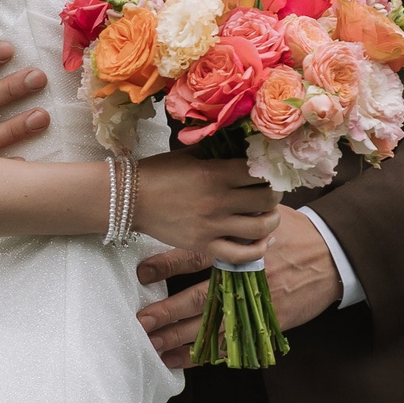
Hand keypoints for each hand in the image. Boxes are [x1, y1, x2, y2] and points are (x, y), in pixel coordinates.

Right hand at [129, 155, 275, 264]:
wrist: (129, 198)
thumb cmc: (159, 172)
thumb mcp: (191, 153)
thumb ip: (219, 151)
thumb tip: (246, 147)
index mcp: (215, 173)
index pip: (260, 172)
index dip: (270, 171)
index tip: (268, 171)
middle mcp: (218, 200)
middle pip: (266, 198)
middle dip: (274, 193)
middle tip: (270, 191)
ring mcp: (212, 226)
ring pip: (261, 227)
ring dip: (272, 219)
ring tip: (267, 213)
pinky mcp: (204, 245)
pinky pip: (240, 255)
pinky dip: (258, 250)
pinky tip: (263, 241)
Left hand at [135, 208, 341, 365]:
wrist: (333, 255)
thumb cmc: (296, 231)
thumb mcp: (263, 213)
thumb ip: (232, 214)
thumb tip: (198, 196)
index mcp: (239, 249)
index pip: (196, 256)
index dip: (167, 265)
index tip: (142, 273)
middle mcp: (244, 278)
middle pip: (199, 298)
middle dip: (168, 311)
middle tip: (142, 321)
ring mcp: (256, 305)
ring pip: (212, 325)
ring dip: (180, 337)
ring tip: (153, 344)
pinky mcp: (266, 323)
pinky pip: (231, 343)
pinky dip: (205, 354)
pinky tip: (180, 360)